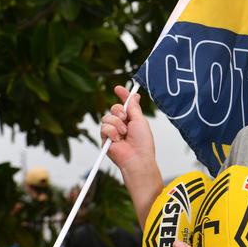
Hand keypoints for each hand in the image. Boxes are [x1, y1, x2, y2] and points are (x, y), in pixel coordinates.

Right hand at [101, 85, 162, 225]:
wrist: (137, 158)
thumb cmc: (143, 143)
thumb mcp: (140, 121)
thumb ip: (135, 108)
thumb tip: (134, 96)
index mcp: (132, 120)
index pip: (125, 104)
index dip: (122, 95)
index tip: (118, 88)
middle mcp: (121, 125)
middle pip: (114, 108)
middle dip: (120, 111)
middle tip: (126, 119)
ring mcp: (112, 132)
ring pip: (107, 116)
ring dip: (117, 124)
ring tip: (124, 133)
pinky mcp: (105, 139)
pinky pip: (104, 127)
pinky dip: (112, 132)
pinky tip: (118, 139)